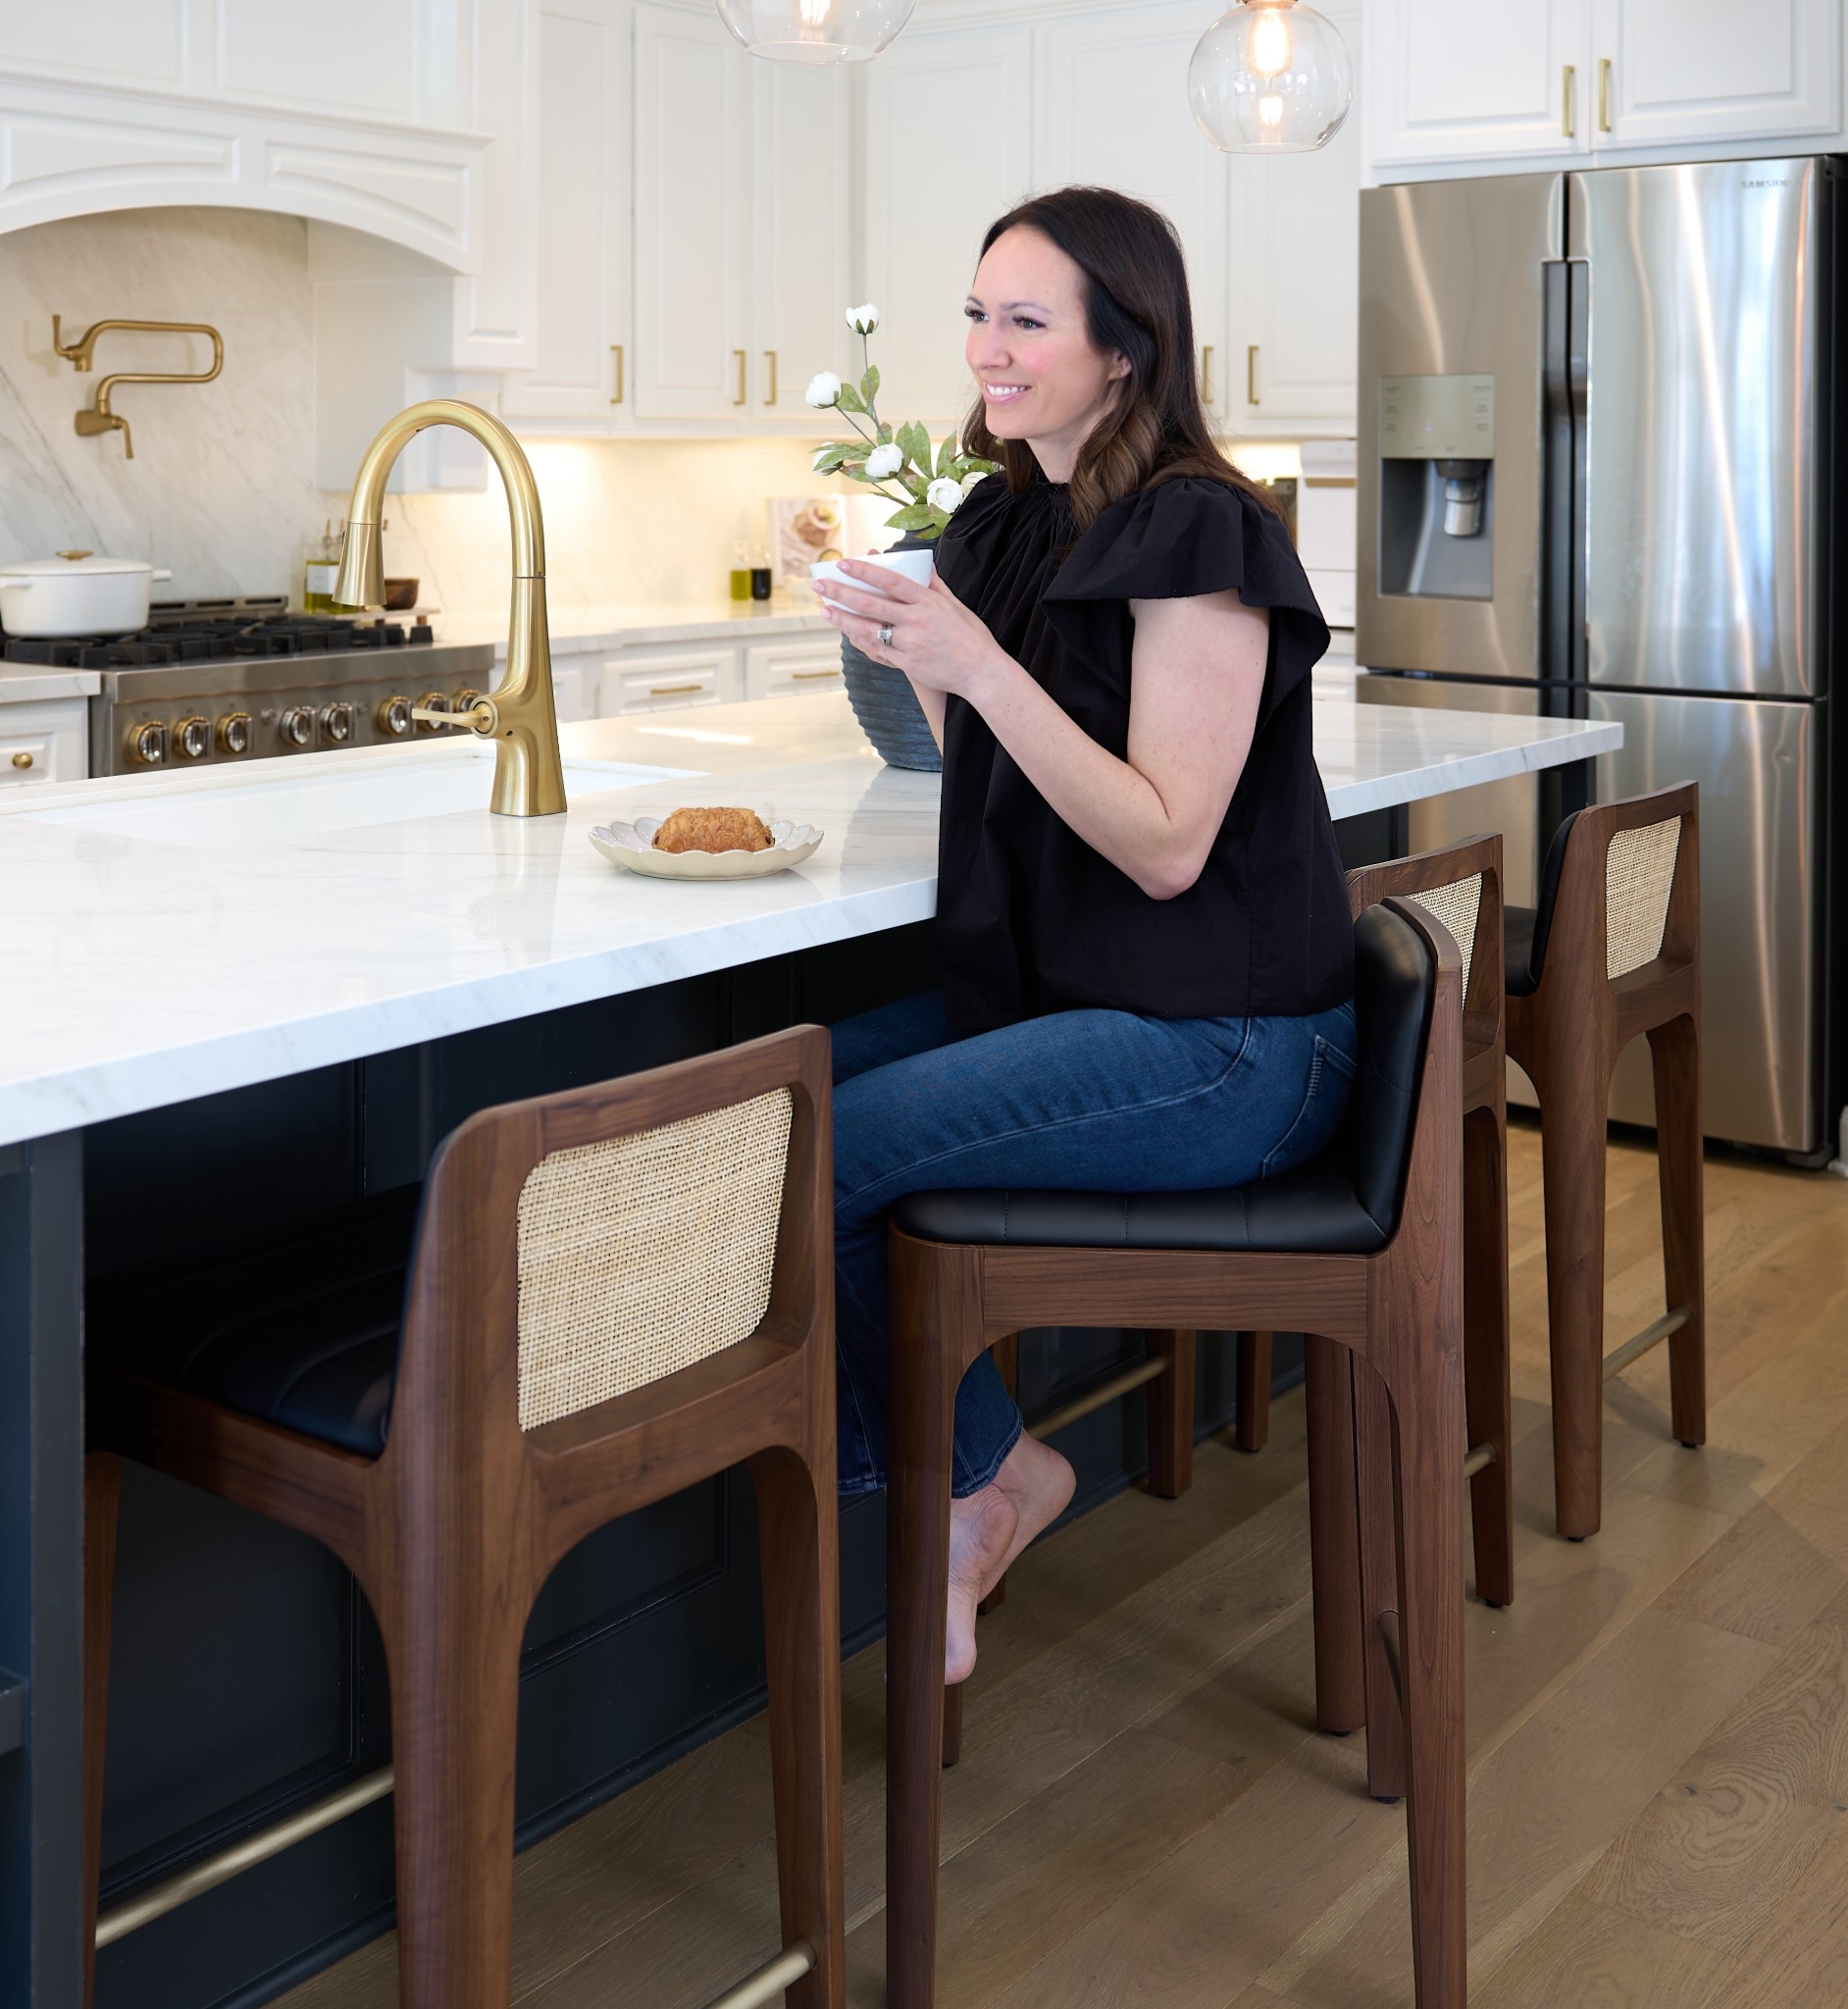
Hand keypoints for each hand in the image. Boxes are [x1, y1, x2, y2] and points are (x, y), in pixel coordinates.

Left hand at [813, 558, 1004, 698]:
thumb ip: (936, 586)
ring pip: (868, 629)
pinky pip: (877, 651)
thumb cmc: (971, 637)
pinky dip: (861, 641)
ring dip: (843, 619)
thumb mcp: (956, 605)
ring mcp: (909, 643)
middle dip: (842, 593)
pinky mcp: (907, 663)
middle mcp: (916, 621)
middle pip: (871, 604)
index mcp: (928, 602)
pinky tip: (847, 633)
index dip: (865, 572)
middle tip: (821, 585)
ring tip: (825, 610)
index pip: (891, 581)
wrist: (980, 672)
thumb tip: (925, 565)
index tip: (844, 563)